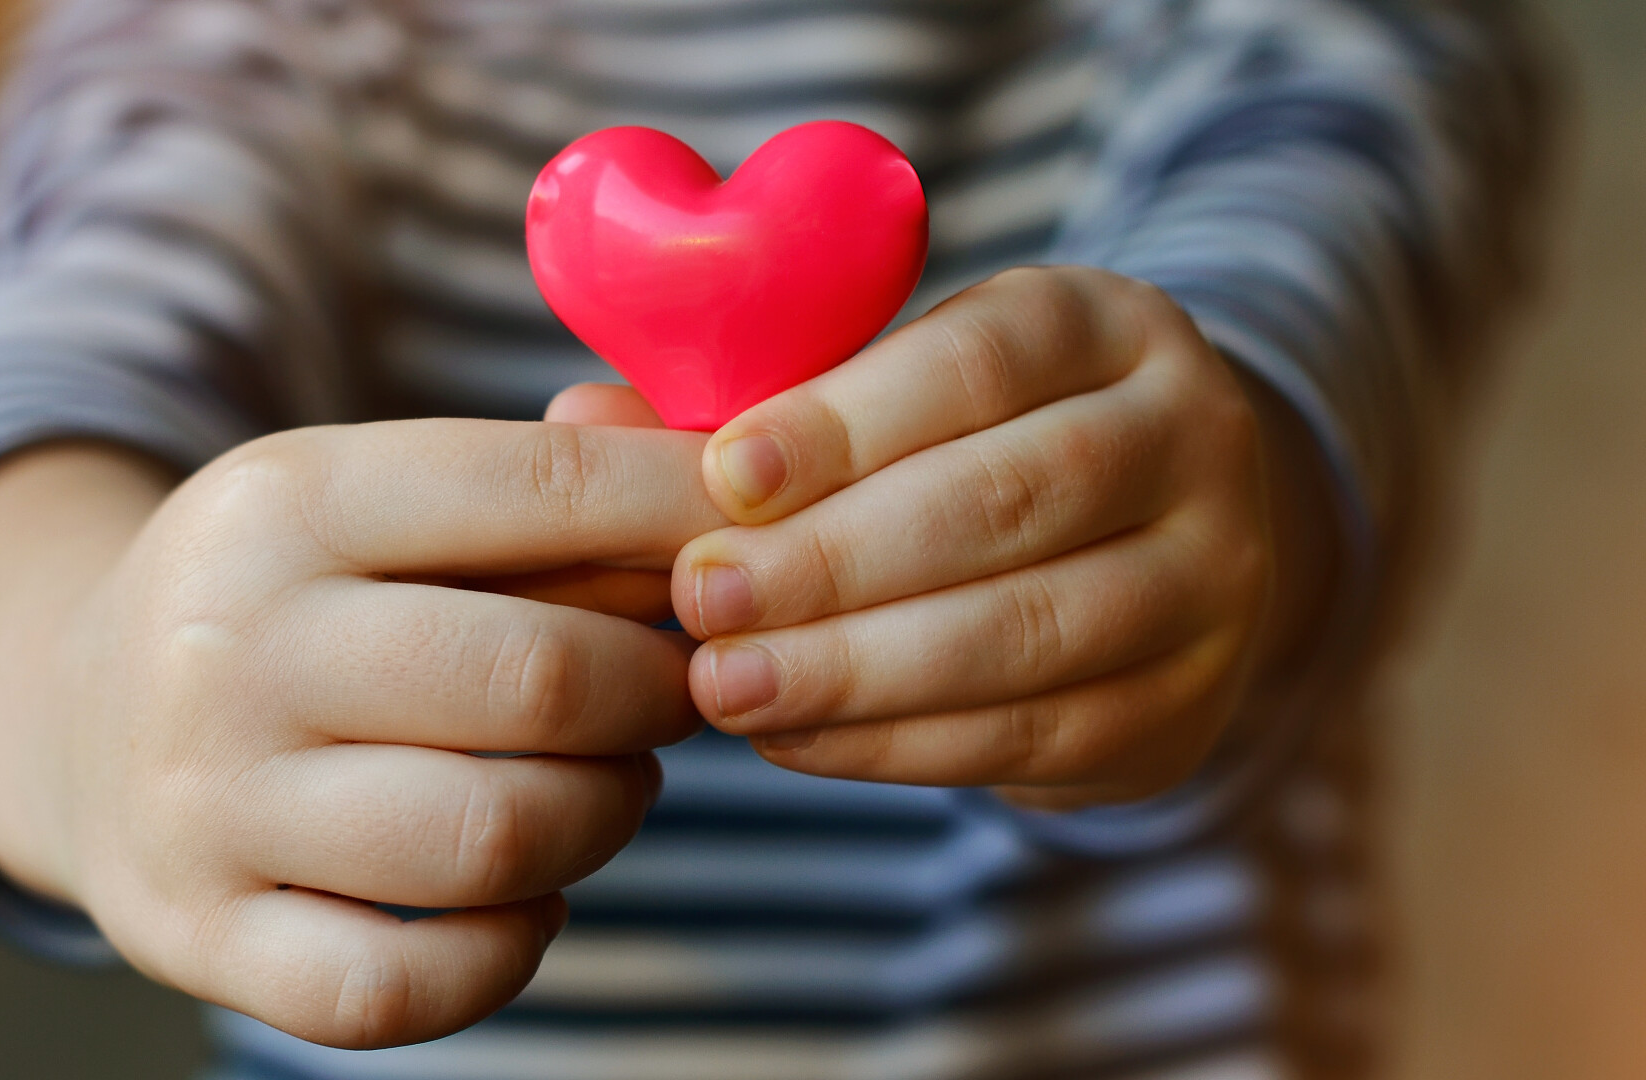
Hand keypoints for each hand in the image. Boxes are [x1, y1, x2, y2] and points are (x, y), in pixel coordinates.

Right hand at [0, 421, 722, 1047]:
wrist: (72, 713)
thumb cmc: (292, 595)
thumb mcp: (376, 491)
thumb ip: (551, 472)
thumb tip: (716, 471)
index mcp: (290, 499)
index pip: (544, 489)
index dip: (686, 518)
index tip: (758, 545)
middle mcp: (230, 646)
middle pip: (539, 680)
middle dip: (657, 690)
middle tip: (674, 689)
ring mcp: (202, 805)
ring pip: (494, 838)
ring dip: (605, 815)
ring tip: (606, 782)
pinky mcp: (196, 938)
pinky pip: (404, 987)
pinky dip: (507, 953)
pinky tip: (523, 901)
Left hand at [646, 266, 1333, 808]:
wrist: (1152, 541)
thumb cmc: (971, 444)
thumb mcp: (891, 389)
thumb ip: (750, 400)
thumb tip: (580, 421)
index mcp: (1105, 322)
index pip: (980, 360)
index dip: (846, 421)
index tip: (723, 477)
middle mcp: (1189, 437)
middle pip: (1008, 499)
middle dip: (835, 560)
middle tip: (702, 600)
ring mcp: (1211, 579)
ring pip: (1028, 631)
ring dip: (858, 668)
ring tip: (726, 685)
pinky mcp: (1185, 705)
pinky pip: (1032, 734)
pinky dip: (899, 742)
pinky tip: (794, 735)